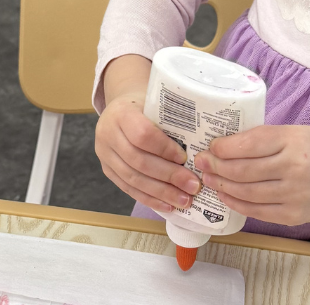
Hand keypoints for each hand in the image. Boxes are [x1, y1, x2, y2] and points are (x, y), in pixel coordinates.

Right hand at [95, 55, 202, 213]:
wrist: (121, 108)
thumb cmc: (146, 105)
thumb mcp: (156, 103)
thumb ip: (173, 119)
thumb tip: (205, 145)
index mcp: (121, 112)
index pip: (142, 134)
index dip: (165, 149)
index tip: (185, 158)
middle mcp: (107, 134)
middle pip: (139, 161)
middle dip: (169, 176)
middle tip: (194, 186)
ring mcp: (104, 154)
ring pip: (133, 179)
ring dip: (161, 193)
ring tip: (185, 200)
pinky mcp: (107, 170)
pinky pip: (128, 189)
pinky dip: (150, 199)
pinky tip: (168, 205)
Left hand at [194, 125, 309, 225]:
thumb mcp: (292, 132)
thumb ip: (261, 138)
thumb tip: (222, 145)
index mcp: (293, 141)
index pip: (249, 144)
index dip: (223, 147)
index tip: (211, 146)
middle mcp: (295, 168)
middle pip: (243, 170)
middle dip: (216, 166)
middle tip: (201, 162)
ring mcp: (295, 195)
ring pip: (246, 192)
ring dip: (222, 185)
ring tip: (209, 178)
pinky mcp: (293, 215)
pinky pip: (256, 211)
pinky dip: (236, 203)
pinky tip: (225, 194)